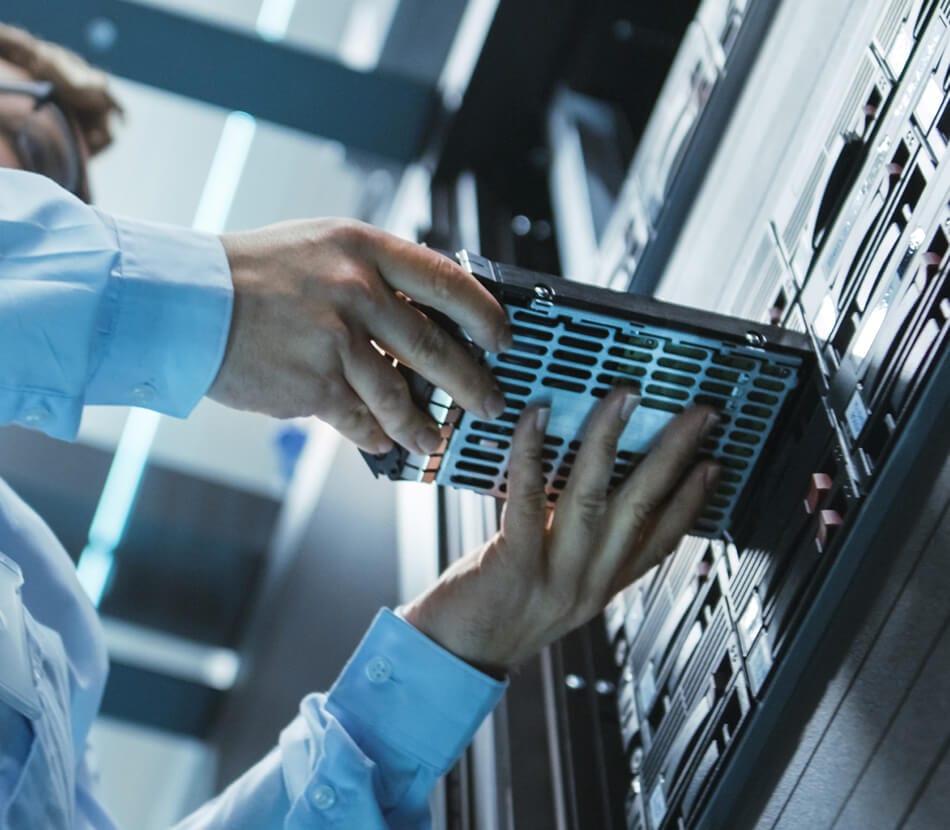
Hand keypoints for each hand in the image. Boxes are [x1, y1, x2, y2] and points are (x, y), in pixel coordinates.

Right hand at [209, 219, 511, 453]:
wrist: (186, 301)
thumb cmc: (253, 273)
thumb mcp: (322, 249)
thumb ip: (374, 275)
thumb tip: (424, 315)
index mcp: (364, 250)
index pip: (447, 281)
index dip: (484, 315)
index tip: (503, 340)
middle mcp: (357, 291)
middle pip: (435, 346)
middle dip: (472, 384)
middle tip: (491, 404)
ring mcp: (336, 340)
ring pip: (400, 395)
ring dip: (423, 425)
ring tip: (435, 440)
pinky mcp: (313, 384)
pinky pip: (359, 420)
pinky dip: (375, 436)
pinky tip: (382, 444)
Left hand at [401, 389, 719, 672]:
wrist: (451, 661)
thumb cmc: (495, 615)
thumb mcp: (554, 588)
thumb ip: (575, 547)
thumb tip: (586, 487)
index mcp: (601, 586)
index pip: (661, 540)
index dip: (692, 500)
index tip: (714, 463)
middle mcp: (588, 583)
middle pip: (642, 509)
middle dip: (674, 456)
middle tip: (698, 415)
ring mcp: (556, 576)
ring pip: (594, 498)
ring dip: (611, 441)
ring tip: (626, 399)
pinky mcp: (514, 566)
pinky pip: (530, 499)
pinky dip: (534, 452)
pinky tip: (539, 417)